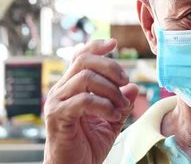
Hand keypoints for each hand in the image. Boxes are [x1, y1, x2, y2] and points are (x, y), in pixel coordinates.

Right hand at [44, 39, 138, 163]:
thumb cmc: (88, 146)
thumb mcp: (111, 121)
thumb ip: (120, 102)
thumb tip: (134, 86)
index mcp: (71, 87)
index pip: (80, 56)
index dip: (96, 46)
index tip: (114, 44)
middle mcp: (61, 90)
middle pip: (84, 61)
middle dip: (110, 66)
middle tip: (125, 81)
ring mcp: (56, 102)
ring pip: (85, 78)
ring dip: (110, 90)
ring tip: (121, 107)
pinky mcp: (57, 116)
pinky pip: (84, 100)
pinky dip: (104, 105)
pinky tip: (113, 116)